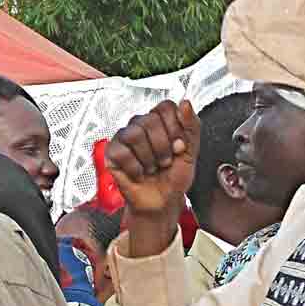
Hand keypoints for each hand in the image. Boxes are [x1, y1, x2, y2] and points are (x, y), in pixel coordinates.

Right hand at [105, 100, 198, 256]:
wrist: (162, 202)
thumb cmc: (174, 178)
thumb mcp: (191, 152)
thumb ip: (192, 125)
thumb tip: (185, 103)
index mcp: (160, 122)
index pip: (165, 107)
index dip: (174, 128)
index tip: (178, 146)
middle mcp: (141, 126)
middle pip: (149, 120)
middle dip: (162, 147)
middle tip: (165, 161)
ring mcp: (125, 138)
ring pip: (134, 134)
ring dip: (148, 158)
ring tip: (152, 167)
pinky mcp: (112, 153)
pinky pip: (121, 152)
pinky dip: (134, 168)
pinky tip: (139, 173)